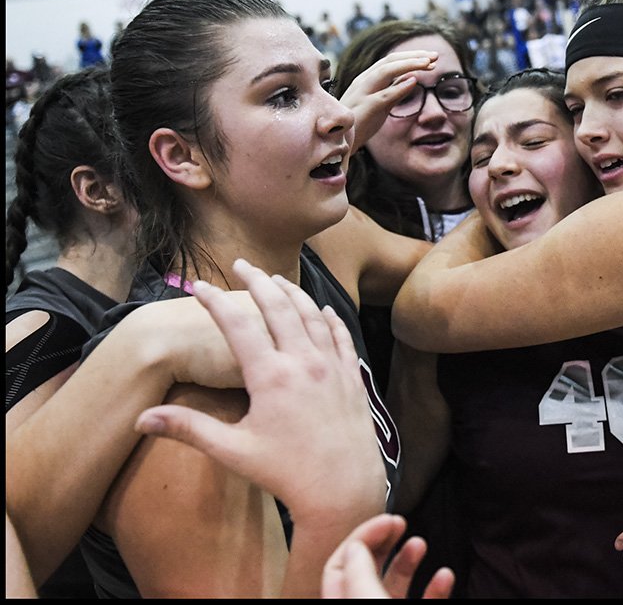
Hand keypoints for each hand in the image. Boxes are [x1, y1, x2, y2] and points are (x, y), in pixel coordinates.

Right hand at [134, 258, 386, 524]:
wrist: (343, 488)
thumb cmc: (285, 473)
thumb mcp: (233, 451)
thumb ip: (189, 429)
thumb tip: (140, 420)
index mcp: (270, 376)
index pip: (237, 325)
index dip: (215, 302)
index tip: (199, 286)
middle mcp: (303, 362)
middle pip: (279, 306)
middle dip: (257, 281)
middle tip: (241, 264)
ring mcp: (332, 366)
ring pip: (312, 315)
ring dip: (293, 293)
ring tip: (276, 280)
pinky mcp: (352, 376)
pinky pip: (341, 335)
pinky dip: (328, 316)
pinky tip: (321, 309)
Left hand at [321, 514, 454, 598]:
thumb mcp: (369, 598)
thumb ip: (360, 573)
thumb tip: (356, 546)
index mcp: (344, 600)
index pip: (340, 563)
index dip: (363, 536)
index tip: (386, 520)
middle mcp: (363, 603)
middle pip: (367, 567)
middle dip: (384, 540)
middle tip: (399, 522)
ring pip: (395, 582)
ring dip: (408, 558)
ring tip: (419, 543)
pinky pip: (424, 600)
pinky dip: (436, 587)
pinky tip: (444, 576)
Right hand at [337, 51, 436, 152]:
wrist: (337, 142)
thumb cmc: (359, 123)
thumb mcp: (380, 104)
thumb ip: (393, 90)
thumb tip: (411, 78)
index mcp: (367, 79)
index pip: (391, 61)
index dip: (412, 57)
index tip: (432, 59)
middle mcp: (364, 82)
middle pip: (390, 61)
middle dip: (414, 56)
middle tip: (436, 56)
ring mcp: (363, 93)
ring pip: (385, 71)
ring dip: (409, 65)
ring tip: (429, 63)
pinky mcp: (365, 108)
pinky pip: (383, 95)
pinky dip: (399, 87)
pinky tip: (414, 81)